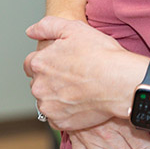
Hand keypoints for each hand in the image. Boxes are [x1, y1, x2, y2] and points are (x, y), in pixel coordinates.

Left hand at [24, 16, 148, 130]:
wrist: (119, 82)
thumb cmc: (101, 54)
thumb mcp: (74, 28)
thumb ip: (47, 26)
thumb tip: (30, 31)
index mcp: (39, 63)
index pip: (30, 64)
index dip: (46, 61)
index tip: (61, 63)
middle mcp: (38, 87)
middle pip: (38, 83)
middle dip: (51, 79)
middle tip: (74, 76)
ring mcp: (48, 107)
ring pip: (47, 101)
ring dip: (57, 97)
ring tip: (79, 90)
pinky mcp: (60, 122)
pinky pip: (57, 117)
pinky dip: (66, 112)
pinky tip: (81, 103)